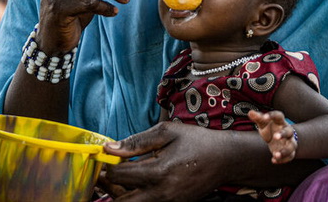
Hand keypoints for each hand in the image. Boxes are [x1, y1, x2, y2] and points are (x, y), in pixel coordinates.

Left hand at [102, 122, 226, 200]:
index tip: (103, 158)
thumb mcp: (167, 132)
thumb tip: (110, 148)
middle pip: (122, 201)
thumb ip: (136, 141)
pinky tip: (135, 182)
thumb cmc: (195, 141)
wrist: (225, 159)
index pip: (119, 176)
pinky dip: (136, 196)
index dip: (106, 167)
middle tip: (104, 172)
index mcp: (159, 172)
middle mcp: (162, 193)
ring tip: (119, 177)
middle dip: (109, 187)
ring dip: (121, 194)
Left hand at [248, 110, 296, 163]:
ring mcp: (290, 141)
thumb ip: (258, 118)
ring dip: (284, 151)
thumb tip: (250, 112)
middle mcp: (287, 131)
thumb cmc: (270, 128)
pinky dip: (283, 160)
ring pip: (292, 146)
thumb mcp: (263, 123)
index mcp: (280, 121)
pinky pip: (290, 156)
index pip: (278, 115)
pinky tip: (274, 160)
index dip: (272, 115)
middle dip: (283, 134)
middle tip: (275, 137)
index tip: (264, 117)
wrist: (279, 138)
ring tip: (275, 154)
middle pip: (288, 131)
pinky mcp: (290, 152)